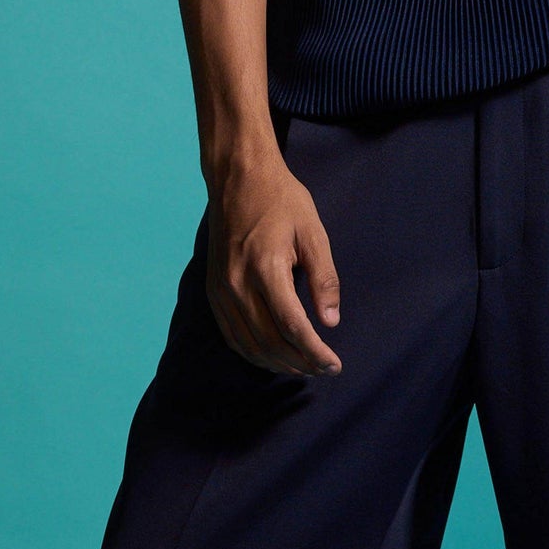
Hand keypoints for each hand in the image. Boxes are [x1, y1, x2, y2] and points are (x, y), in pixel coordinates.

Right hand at [204, 147, 343, 376]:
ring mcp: (221, 291)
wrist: (238, 179)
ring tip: (304, 367)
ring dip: (278, 363)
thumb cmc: (281, 201)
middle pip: (270, 341)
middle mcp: (238, 285)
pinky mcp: (214, 292)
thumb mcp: (313, 232)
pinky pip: (232, 335)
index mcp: (265, 268)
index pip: (291, 326)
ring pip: (250, 344)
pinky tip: (273, 357)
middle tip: (325, 369)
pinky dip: (254, 353)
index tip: (334, 364)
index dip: (314, 351)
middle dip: (300, 362)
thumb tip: (331, 322)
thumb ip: (324, 278)